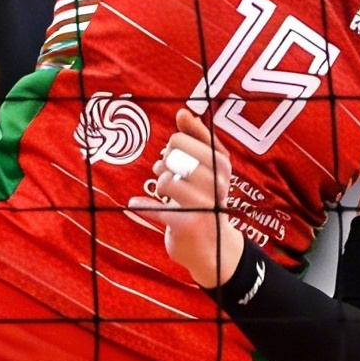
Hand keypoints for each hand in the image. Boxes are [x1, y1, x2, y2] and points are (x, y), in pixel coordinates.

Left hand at [127, 109, 245, 288]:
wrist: (214, 248)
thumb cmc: (205, 199)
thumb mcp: (209, 168)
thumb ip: (197, 137)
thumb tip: (183, 112)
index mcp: (223, 165)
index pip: (190, 138)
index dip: (176, 143)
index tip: (175, 153)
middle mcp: (218, 183)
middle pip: (177, 155)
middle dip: (165, 160)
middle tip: (166, 170)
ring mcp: (204, 205)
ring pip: (167, 181)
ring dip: (160, 183)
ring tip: (164, 189)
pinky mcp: (188, 225)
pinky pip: (158, 209)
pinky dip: (143, 206)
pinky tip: (136, 204)